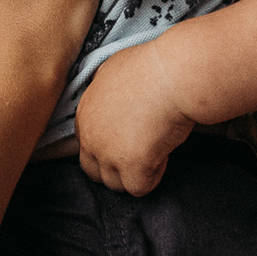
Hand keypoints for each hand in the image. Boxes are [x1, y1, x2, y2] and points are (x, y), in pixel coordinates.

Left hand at [76, 41, 196, 194]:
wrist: (171, 76)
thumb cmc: (150, 66)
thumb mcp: (112, 70)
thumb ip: (104, 90)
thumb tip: (110, 95)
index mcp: (85, 114)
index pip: (87, 144)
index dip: (108, 145)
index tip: (128, 138)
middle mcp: (91, 137)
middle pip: (94, 171)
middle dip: (115, 168)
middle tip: (139, 155)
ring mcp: (109, 155)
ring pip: (115, 184)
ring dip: (134, 174)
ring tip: (155, 153)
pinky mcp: (132, 167)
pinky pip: (138, 189)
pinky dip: (153, 177)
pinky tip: (164, 156)